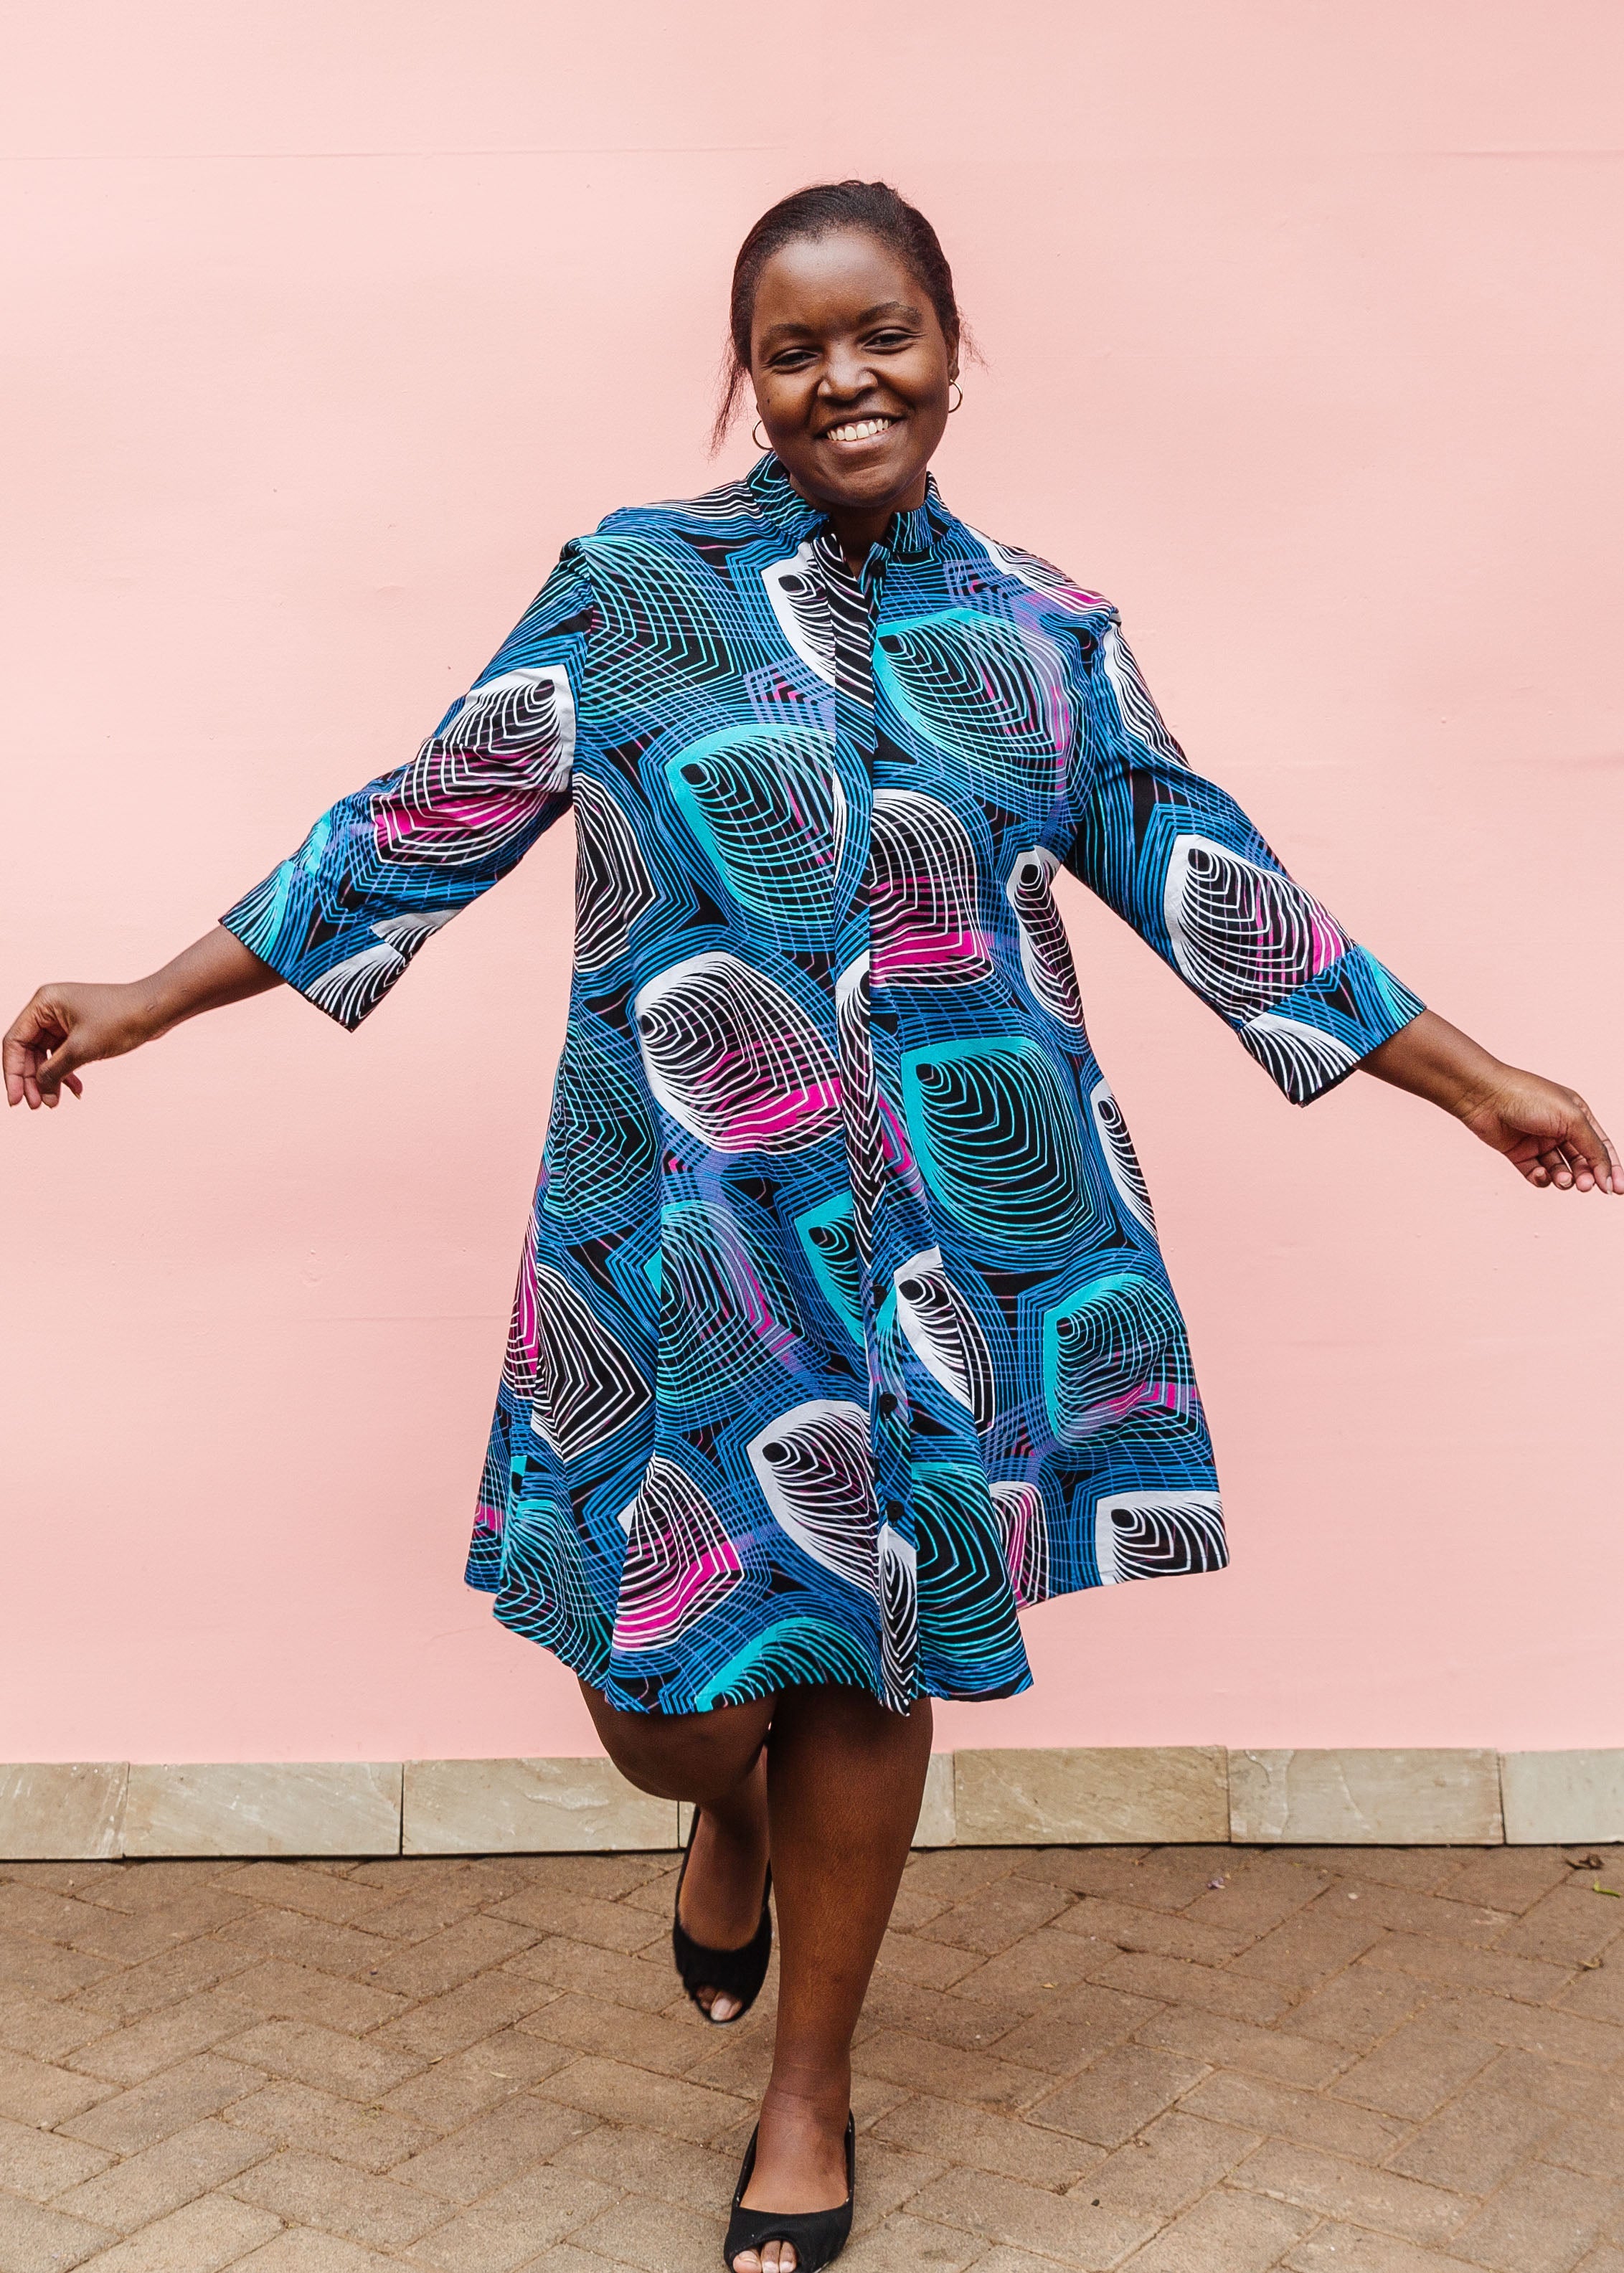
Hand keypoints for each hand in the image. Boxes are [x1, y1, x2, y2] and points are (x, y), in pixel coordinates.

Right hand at [4, 982, 160, 1109]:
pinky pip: (63, 1054)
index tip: (16, 1100)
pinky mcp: (80, 1029)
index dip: (13, 1073)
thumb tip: (40, 1093)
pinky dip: (67, 1072)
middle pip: (28, 1050)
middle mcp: (50, 1008)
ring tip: (55, 1102)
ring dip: (50, 1079)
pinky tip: (76, 1090)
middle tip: (39, 1106)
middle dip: (32, 1079)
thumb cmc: (121, 1019)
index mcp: (44, 1003)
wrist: (156, 1009)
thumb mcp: (81, 1049)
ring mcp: (65, 1019)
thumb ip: (54, 1071)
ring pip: (46, 1055)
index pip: (15, 1042)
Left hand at [1363, 1010, 1619, 1192]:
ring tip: (1564, 1180)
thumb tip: (1606, 1176)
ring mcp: (1539, 1141)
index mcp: (1578, 1115)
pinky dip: (1541, 1178)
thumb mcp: (1571, 1119)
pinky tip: (1540, 1174)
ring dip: (1565, 1179)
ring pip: (1560, 1170)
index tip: (1617, 1190)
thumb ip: (1592, 1148)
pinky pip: (1537, 1174)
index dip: (1611, 1169)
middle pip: (1582, 1162)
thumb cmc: (1529, 1098)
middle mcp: (1560, 1129)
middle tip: (1584, 1186)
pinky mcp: (1519, 1153)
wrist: (1484, 1095)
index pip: (1601, 1147)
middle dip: (1586, 1176)